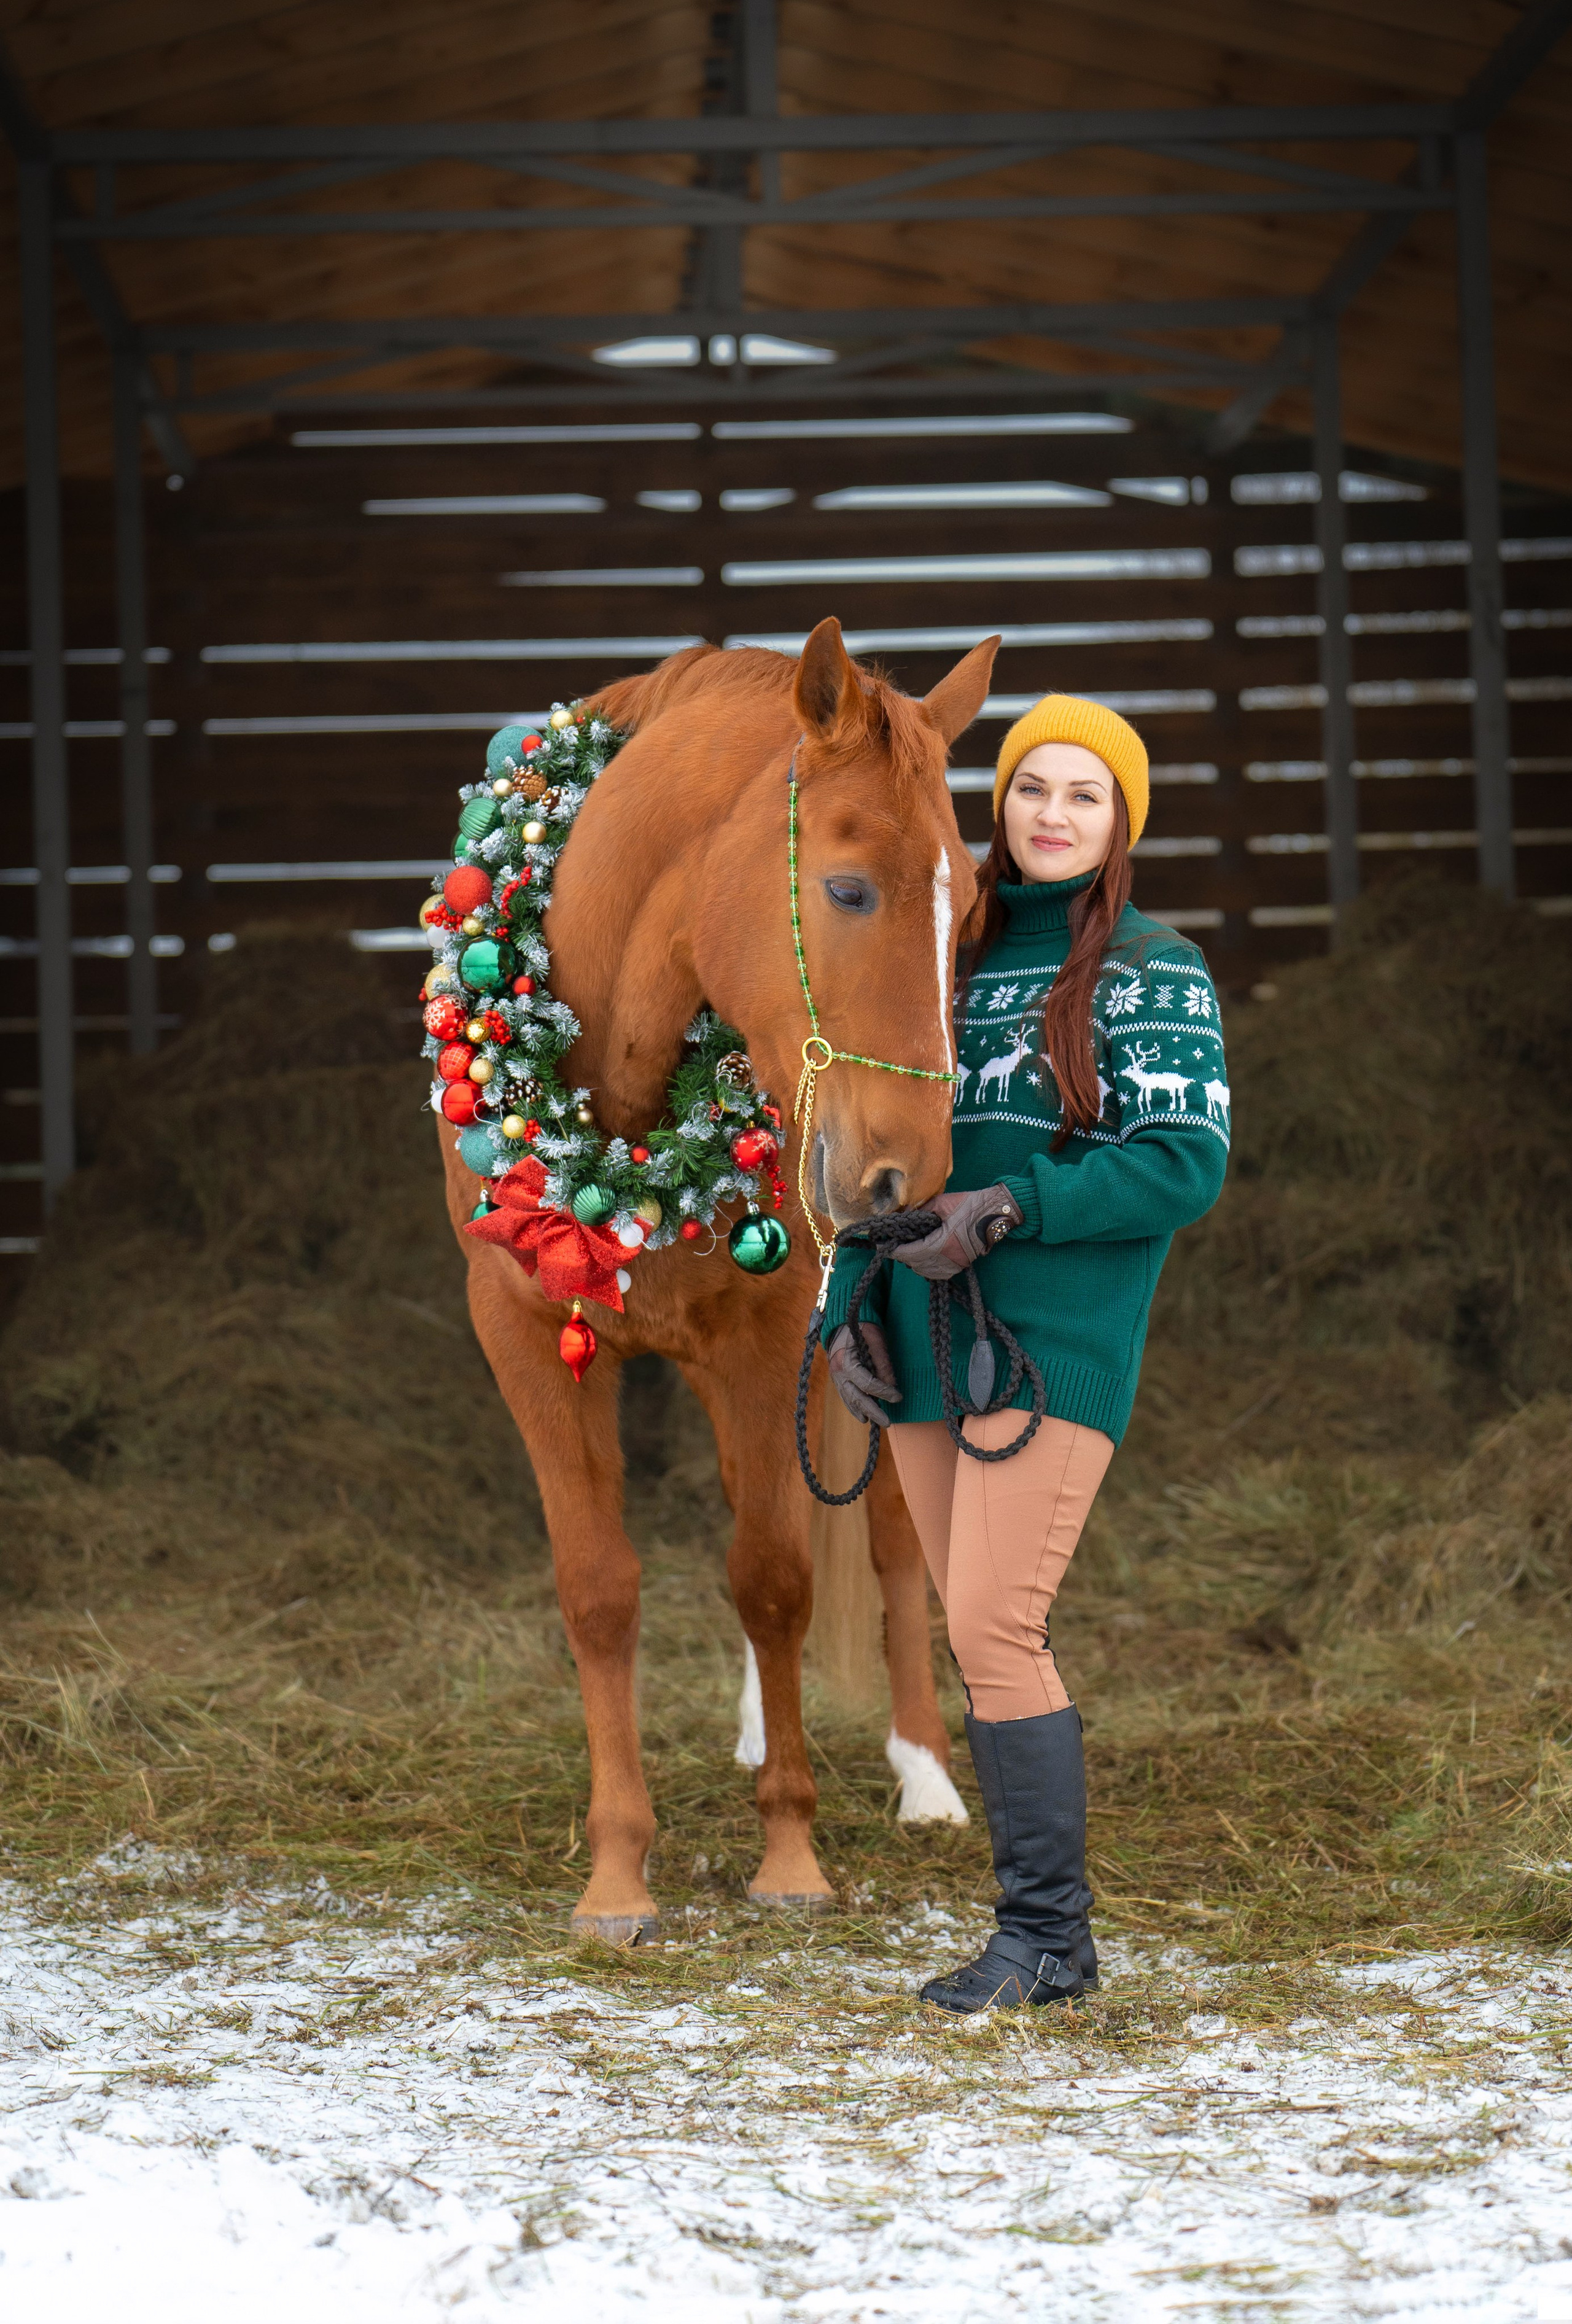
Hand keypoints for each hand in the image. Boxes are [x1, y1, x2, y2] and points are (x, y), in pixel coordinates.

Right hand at [827, 1321, 900, 1428]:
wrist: (842, 1322)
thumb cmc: (861, 1327)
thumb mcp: (875, 1338)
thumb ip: (882, 1361)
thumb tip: (891, 1384)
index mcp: (846, 1360)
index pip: (867, 1383)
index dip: (883, 1391)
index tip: (898, 1397)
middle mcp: (838, 1371)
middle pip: (856, 1396)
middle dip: (873, 1410)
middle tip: (888, 1421)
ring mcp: (835, 1376)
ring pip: (849, 1399)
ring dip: (863, 1411)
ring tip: (877, 1422)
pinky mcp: (837, 1378)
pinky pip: (844, 1396)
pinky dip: (853, 1407)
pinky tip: (862, 1416)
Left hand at [890, 1185, 1022, 1280]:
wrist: (997, 1212)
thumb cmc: (970, 1205)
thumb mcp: (942, 1203)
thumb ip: (920, 1210)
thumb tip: (903, 1215)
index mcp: (942, 1243)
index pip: (910, 1253)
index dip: (894, 1250)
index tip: (882, 1245)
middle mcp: (948, 1258)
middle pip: (916, 1264)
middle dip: (902, 1255)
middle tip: (894, 1244)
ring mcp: (956, 1264)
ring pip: (926, 1272)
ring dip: (914, 1263)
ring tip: (908, 1250)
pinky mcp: (962, 1265)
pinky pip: (939, 1274)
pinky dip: (927, 1269)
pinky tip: (924, 1259)